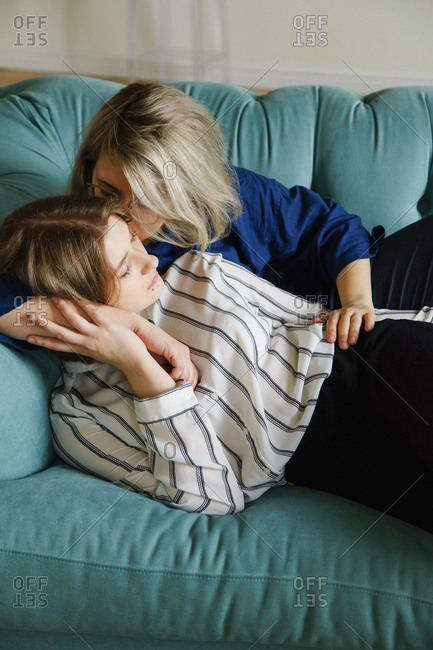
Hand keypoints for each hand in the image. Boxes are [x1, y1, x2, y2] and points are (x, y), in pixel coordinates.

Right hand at [26, 297, 152, 370]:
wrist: (134, 361)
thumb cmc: (118, 356)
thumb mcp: (98, 353)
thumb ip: (87, 345)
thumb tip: (79, 339)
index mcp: (83, 350)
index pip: (59, 346)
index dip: (43, 342)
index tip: (29, 338)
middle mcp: (86, 343)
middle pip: (61, 333)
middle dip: (45, 325)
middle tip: (31, 317)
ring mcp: (96, 335)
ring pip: (75, 320)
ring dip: (63, 308)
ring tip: (54, 298)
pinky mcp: (108, 328)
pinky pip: (94, 313)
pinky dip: (84, 304)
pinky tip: (76, 296)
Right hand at [130, 316, 199, 387]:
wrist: (139, 333)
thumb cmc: (147, 349)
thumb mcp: (160, 363)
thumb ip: (168, 372)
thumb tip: (172, 388)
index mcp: (183, 355)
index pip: (193, 373)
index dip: (189, 385)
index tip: (181, 395)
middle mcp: (184, 352)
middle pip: (193, 374)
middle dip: (185, 387)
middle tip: (176, 394)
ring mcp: (180, 350)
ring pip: (187, 372)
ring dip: (178, 382)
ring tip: (170, 388)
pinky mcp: (174, 350)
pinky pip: (180, 367)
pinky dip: (174, 376)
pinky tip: (166, 378)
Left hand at [311, 304, 375, 349]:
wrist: (359, 305)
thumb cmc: (345, 316)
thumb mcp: (334, 317)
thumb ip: (324, 321)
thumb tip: (314, 321)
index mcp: (336, 314)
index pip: (332, 322)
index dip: (331, 331)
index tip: (330, 340)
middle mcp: (346, 312)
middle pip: (343, 323)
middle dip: (343, 335)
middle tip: (343, 346)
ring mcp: (357, 312)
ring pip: (355, 321)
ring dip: (353, 331)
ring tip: (352, 342)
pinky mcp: (368, 313)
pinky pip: (369, 318)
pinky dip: (369, 323)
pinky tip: (368, 330)